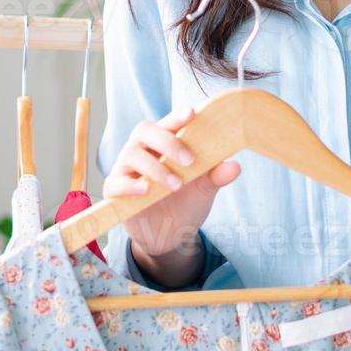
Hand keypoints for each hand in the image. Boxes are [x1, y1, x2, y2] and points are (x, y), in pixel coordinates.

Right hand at [103, 105, 240, 264]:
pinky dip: (130, 185)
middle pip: (144, 131)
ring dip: (155, 168)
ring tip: (176, 185)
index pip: (168, 123)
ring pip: (130, 154)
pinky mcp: (115, 191)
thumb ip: (215, 177)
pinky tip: (146, 190)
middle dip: (167, 141)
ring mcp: (126, 169)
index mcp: (163, 143)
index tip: (192, 114)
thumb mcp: (203, 190)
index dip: (177, 117)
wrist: (168, 236)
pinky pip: (116, 182)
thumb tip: (235, 166)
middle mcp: (142, 150)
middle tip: (189, 160)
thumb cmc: (184, 202)